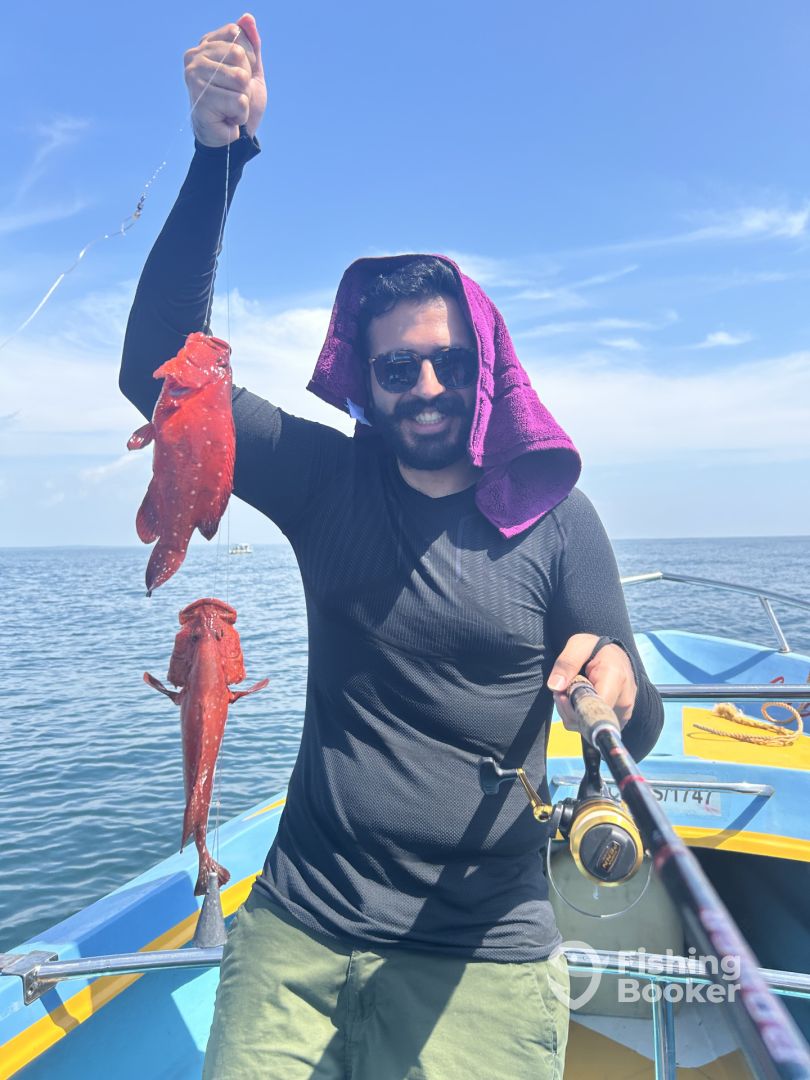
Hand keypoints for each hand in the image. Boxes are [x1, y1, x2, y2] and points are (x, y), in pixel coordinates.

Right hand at [184, 13, 266, 146]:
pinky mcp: (200, 101)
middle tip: (234, 95)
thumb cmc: (239, 104)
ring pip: (240, 80)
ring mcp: (194, 78)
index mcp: (205, 46)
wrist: (233, 138)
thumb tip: (247, 17)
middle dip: (246, 81)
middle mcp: (194, 58)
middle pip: (239, 56)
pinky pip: (239, 102)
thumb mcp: (251, 71)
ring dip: (244, 100)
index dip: (248, 60)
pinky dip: (240, 115)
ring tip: (230, 107)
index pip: (237, 35)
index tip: (238, 78)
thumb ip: (251, 45)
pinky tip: (227, 118)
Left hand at [548, 633, 636, 734]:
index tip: (560, 693)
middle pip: (590, 721)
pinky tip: (577, 702)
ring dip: (572, 714)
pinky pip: (593, 728)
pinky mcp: (619, 721)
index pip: (595, 708)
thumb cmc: (596, 649)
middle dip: (568, 709)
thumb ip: (566, 663)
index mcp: (615, 679)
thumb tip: (555, 687)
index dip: (572, 706)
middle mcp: (624, 701)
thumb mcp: (578, 645)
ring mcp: (623, 713)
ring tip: (570, 693)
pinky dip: (579, 718)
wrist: (616, 657)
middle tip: (561, 691)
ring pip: (589, 727)